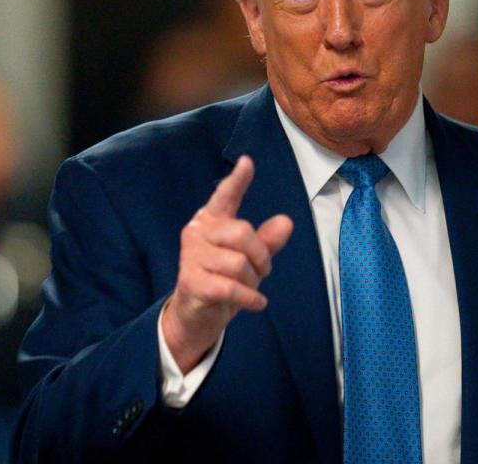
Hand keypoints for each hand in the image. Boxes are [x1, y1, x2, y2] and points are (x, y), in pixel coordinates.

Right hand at [161, 155, 292, 372]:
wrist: (197, 315)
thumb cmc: (224, 280)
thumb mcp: (250, 260)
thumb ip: (267, 240)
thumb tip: (286, 222)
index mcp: (212, 220)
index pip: (225, 196)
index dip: (237, 180)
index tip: (248, 162)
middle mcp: (197, 232)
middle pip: (242, 233)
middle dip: (261, 255)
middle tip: (263, 270)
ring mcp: (190, 257)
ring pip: (238, 263)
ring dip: (254, 280)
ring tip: (252, 288)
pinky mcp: (190, 282)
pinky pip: (231, 287)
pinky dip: (250, 298)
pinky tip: (257, 303)